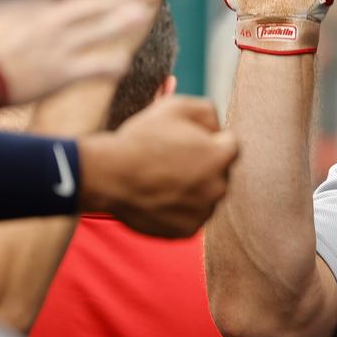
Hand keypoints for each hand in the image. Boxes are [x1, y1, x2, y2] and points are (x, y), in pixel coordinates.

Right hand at [0, 0, 150, 104]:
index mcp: (33, 4)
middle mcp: (51, 22)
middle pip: (93, 3)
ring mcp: (60, 47)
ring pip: (100, 31)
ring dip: (122, 22)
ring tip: (142, 14)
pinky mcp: (63, 74)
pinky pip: (96, 68)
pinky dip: (112, 64)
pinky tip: (124, 63)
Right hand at [80, 96, 238, 237]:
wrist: (107, 175)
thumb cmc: (141, 139)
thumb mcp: (176, 106)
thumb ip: (207, 111)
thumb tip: (217, 127)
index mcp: (221, 157)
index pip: (229, 144)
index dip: (207, 138)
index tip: (185, 140)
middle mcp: (219, 188)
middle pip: (219, 172)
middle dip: (203, 165)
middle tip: (171, 160)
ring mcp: (203, 212)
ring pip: (205, 196)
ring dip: (193, 188)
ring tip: (163, 179)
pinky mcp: (186, 230)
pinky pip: (190, 216)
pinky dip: (179, 209)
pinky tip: (160, 196)